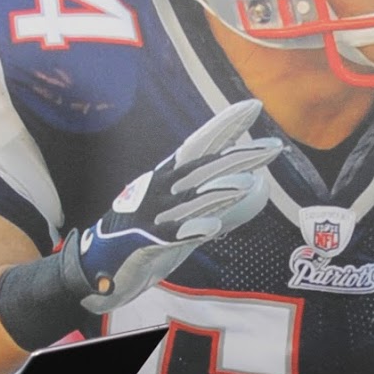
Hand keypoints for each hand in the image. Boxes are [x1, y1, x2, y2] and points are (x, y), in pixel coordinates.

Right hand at [59, 98, 281, 311]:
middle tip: (273, 148)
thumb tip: (249, 183)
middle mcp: (161, 190)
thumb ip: (211, 198)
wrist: (99, 267)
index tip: (254, 107)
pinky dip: (190, 231)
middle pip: (203, 168)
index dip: (226, 125)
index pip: (202, 144)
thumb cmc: (144, 235)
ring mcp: (152, 215)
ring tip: (248, 183)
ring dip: (218, 191)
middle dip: (238, 157)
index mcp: (169, 177)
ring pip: (190, 200)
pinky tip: (212, 229)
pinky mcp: (146, 243)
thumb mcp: (181, 212)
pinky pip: (171, 236)